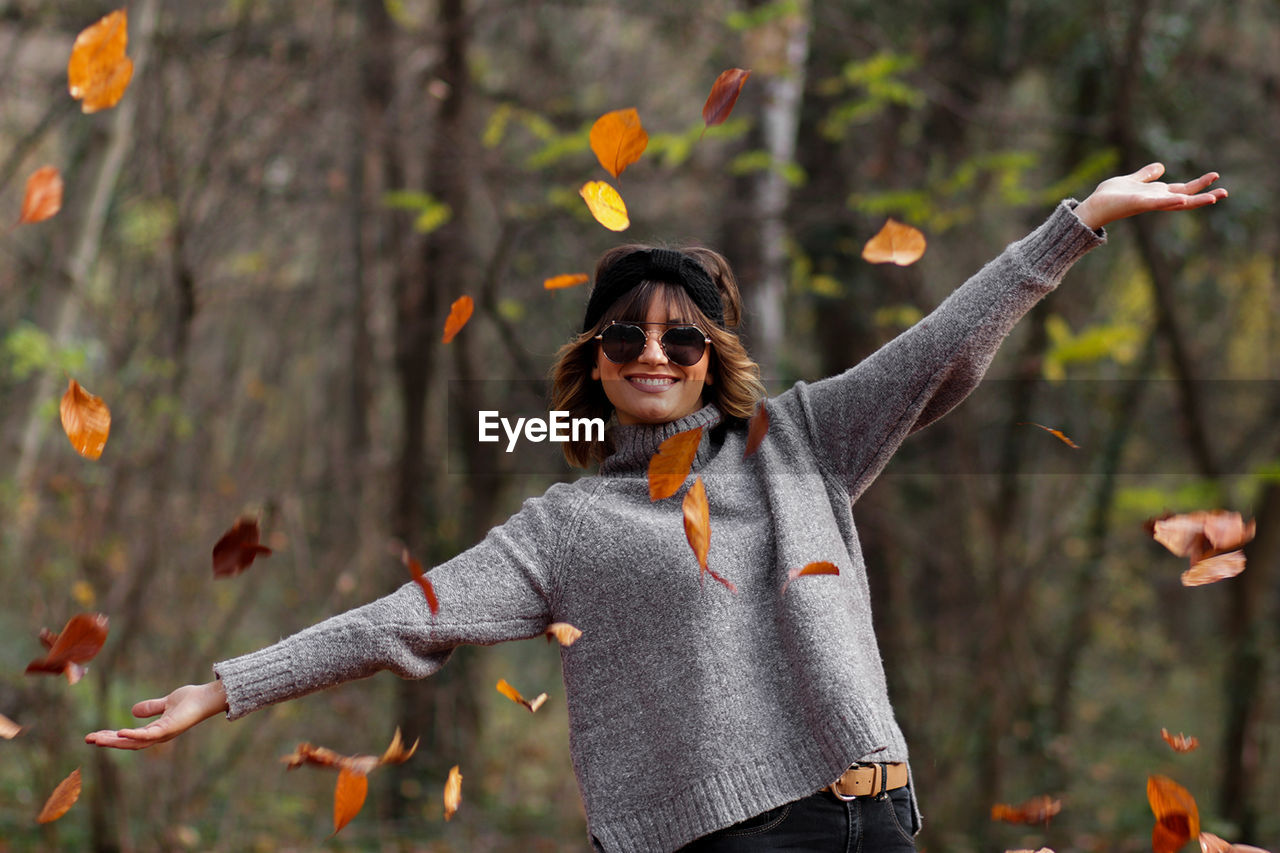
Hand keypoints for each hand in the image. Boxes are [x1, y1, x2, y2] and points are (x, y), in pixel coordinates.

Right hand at [84, 680, 227, 749]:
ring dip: (114, 741)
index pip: (128, 737)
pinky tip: (119, 732)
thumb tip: (133, 711)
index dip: (111, 737)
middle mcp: (157, 736)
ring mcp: (163, 734)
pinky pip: (148, 735)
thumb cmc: (191, 701)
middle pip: (127, 743)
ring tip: (96, 738)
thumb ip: (151, 708)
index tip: (93, 735)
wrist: (207, 698)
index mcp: (155, 730)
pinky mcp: (169, 729)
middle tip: (88, 739)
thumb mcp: (166, 702)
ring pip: (134, 742)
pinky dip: (134, 735)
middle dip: (107, 741)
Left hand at [1073, 162, 1226, 229]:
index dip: (1198, 184)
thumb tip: (1162, 167)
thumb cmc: (1110, 196)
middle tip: (1225, 192)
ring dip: (1194, 201)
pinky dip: (1168, 201)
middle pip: (1185, 197)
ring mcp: (1148, 203)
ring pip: (1175, 203)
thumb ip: (1147, 175)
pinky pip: (1156, 203)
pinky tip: (1181, 200)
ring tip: (1213, 198)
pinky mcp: (1138, 203)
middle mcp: (1155, 200)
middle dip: (1204, 195)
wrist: (1094, 206)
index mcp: (1156, 193)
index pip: (1182, 189)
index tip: (1216, 176)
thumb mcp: (1132, 180)